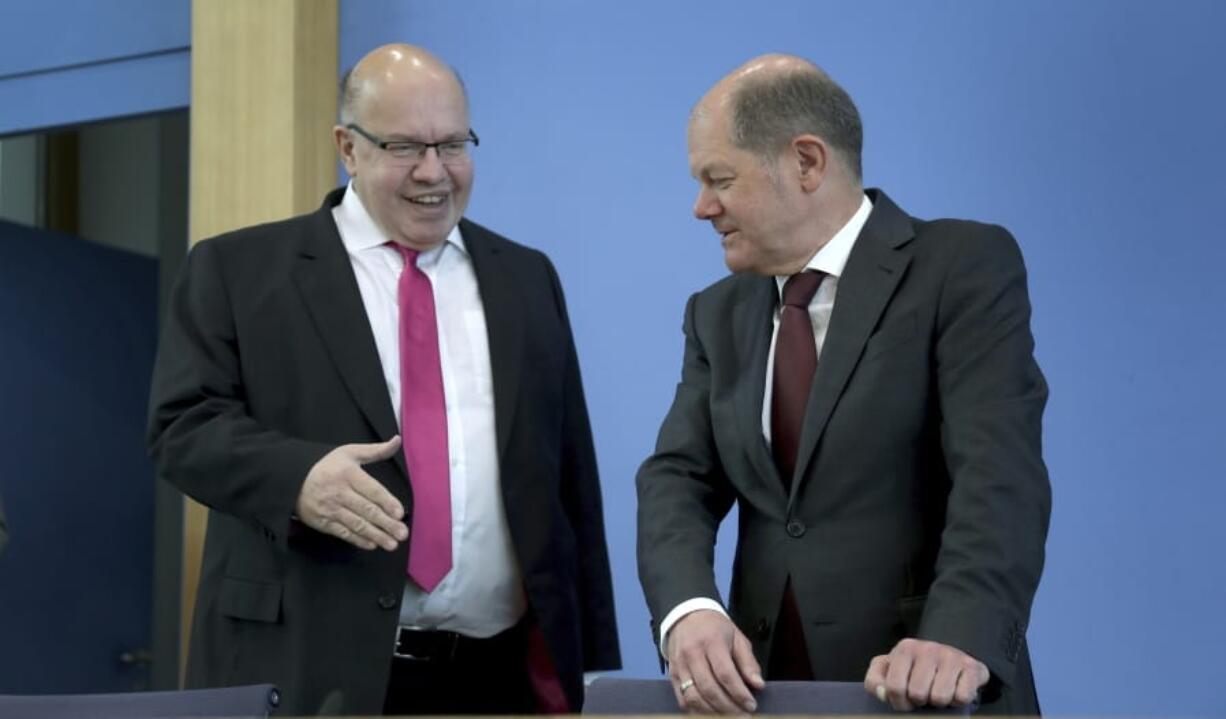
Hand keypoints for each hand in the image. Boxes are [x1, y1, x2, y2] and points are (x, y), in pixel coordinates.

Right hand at [295, 436, 407, 550]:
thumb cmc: (328, 466)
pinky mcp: (322, 522)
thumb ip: (376, 450)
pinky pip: (343, 533)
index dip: (386, 502)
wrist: (293, 479)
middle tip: (402, 534)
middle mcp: (339, 492)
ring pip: (356, 524)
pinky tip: (372, 544)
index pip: (371, 490)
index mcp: (348, 473)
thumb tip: (397, 440)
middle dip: (386, 523)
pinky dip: (358, 540)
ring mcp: (329, 509)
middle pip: (366, 510)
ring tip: (392, 544)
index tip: (399, 513)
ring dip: (376, 535)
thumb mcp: (350, 453)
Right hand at [667, 610, 763, 713]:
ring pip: (694, 697)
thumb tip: (758, 685)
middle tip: (744, 715)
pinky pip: (682, 699)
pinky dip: (697, 711)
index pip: (725, 673)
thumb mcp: (737, 638)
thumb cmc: (715, 628)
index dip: (739, 693)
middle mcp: (692, 654)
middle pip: (709, 688)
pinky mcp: (672, 675)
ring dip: (713, 712)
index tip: (751, 705)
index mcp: (711, 642)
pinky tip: (712, 714)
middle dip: (728, 707)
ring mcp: (680, 666)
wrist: (686, 616)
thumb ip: (748, 662)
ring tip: (729, 717)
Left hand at [864, 638, 988, 710]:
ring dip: (938, 702)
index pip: (894, 687)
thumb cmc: (915, 668)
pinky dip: (957, 701)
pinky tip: (953, 689)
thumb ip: (875, 681)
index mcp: (905, 648)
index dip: (898, 702)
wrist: (953, 658)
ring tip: (937, 691)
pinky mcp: (971, 667)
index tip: (904, 701)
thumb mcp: (889, 669)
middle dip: (919, 702)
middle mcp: (929, 648)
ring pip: (940, 698)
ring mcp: (951, 656)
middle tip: (923, 695)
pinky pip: (962, 697)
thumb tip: (882, 693)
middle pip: (918, 694)